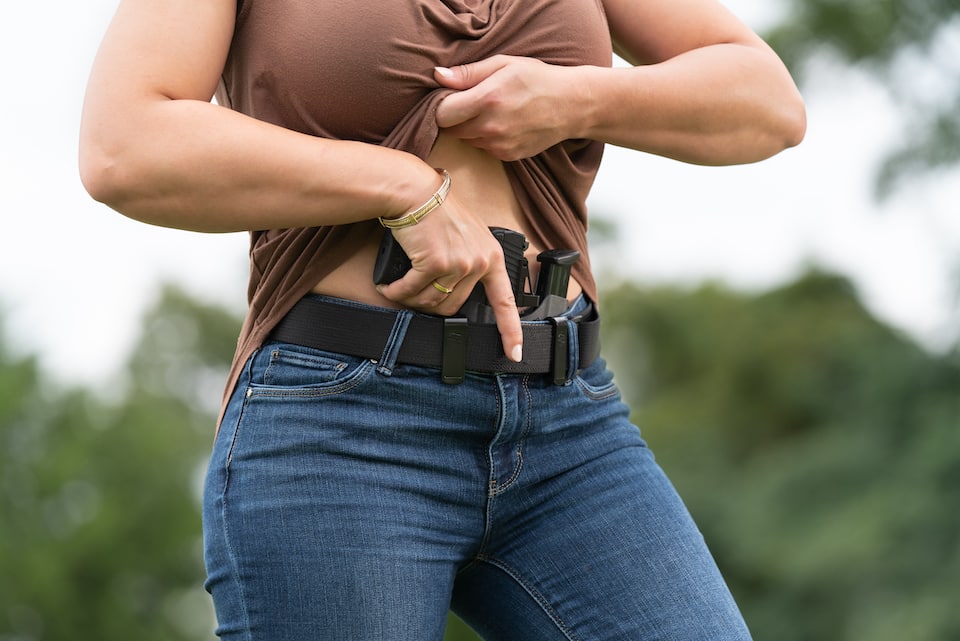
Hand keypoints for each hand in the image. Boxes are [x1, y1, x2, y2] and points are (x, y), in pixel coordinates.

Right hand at [375, 188, 523, 362]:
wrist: (418, 192)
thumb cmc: (440, 211)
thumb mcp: (470, 235)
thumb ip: (472, 263)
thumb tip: (457, 295)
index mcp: (491, 257)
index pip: (505, 302)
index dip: (511, 331)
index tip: (515, 353)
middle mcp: (478, 262)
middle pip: (454, 306)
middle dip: (430, 305)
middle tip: (415, 296)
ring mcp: (458, 264)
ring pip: (432, 302)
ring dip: (411, 300)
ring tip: (399, 289)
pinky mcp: (434, 263)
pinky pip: (412, 291)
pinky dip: (397, 292)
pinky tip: (389, 287)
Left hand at [434, 55, 579, 160]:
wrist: (571, 105)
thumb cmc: (537, 79)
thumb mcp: (504, 64)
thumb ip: (468, 73)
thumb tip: (438, 76)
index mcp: (487, 99)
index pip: (442, 114)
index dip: (440, 105)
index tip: (449, 97)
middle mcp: (491, 127)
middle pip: (451, 130)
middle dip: (454, 117)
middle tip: (468, 103)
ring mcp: (499, 145)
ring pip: (466, 140)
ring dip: (469, 128)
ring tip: (490, 112)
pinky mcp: (507, 156)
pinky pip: (483, 148)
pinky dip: (486, 138)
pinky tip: (502, 124)